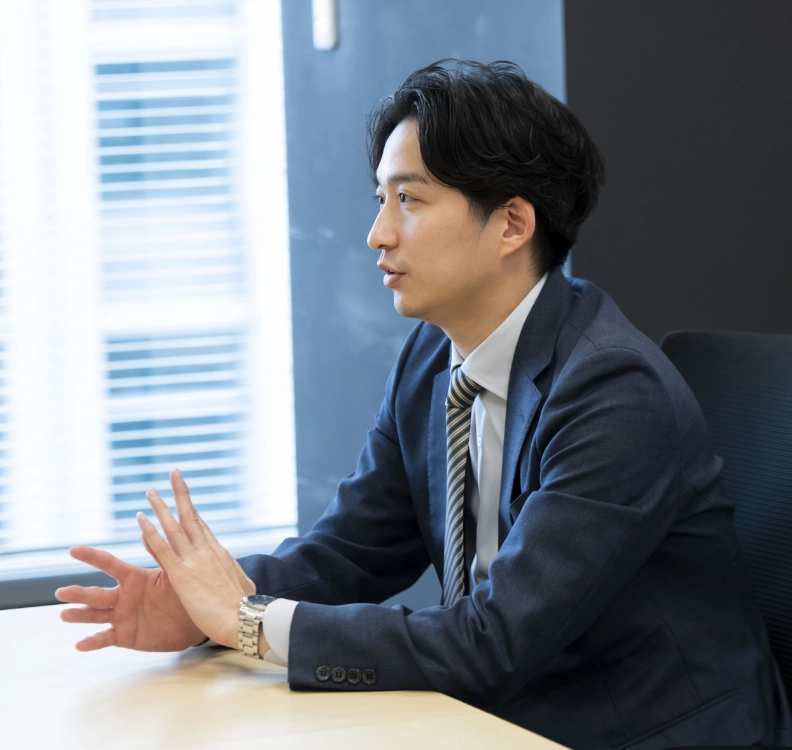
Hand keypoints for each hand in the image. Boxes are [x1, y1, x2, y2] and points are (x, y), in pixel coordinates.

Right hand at [56, 546, 206, 651]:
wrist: (192, 621)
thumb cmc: (182, 592)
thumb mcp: (172, 572)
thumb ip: (159, 552)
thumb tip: (147, 528)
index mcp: (133, 578)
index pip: (110, 565)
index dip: (92, 557)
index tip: (73, 549)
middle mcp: (123, 596)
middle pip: (98, 594)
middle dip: (79, 593)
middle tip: (61, 592)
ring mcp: (122, 616)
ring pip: (96, 615)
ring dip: (80, 615)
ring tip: (64, 614)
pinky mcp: (124, 635)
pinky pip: (105, 639)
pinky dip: (92, 642)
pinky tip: (79, 644)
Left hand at [133, 469, 257, 649]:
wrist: (244, 620)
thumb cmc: (246, 609)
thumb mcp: (243, 584)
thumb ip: (234, 573)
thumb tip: (234, 568)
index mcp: (220, 553)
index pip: (202, 527)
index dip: (191, 511)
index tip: (183, 499)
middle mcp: (207, 550)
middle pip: (190, 516)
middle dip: (179, 494)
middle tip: (172, 475)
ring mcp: (193, 560)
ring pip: (173, 526)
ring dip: (160, 507)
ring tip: (150, 492)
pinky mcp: (181, 574)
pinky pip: (162, 548)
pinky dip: (150, 532)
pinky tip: (141, 520)